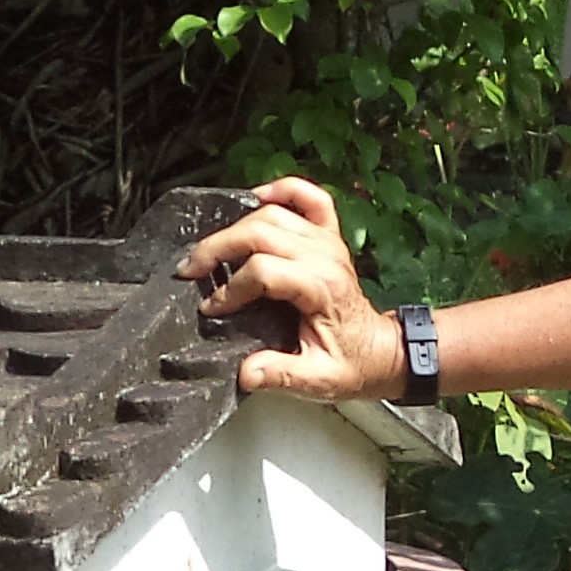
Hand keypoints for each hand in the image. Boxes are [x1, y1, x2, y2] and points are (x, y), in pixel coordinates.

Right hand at [179, 177, 407, 400]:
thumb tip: (248, 372)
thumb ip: (282, 375)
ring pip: (274, 213)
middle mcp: (324, 256)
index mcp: (321, 288)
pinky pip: (309, 198)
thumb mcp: (319, 380)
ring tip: (209, 250)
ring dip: (236, 225)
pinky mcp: (329, 236)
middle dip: (218, 248)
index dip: (232, 289)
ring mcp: (327, 242)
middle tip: (191, 270)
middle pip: (261, 232)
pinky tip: (258, 197)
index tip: (213, 309)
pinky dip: (283, 190)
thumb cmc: (351, 363)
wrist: (379, 350)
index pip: (264, 271)